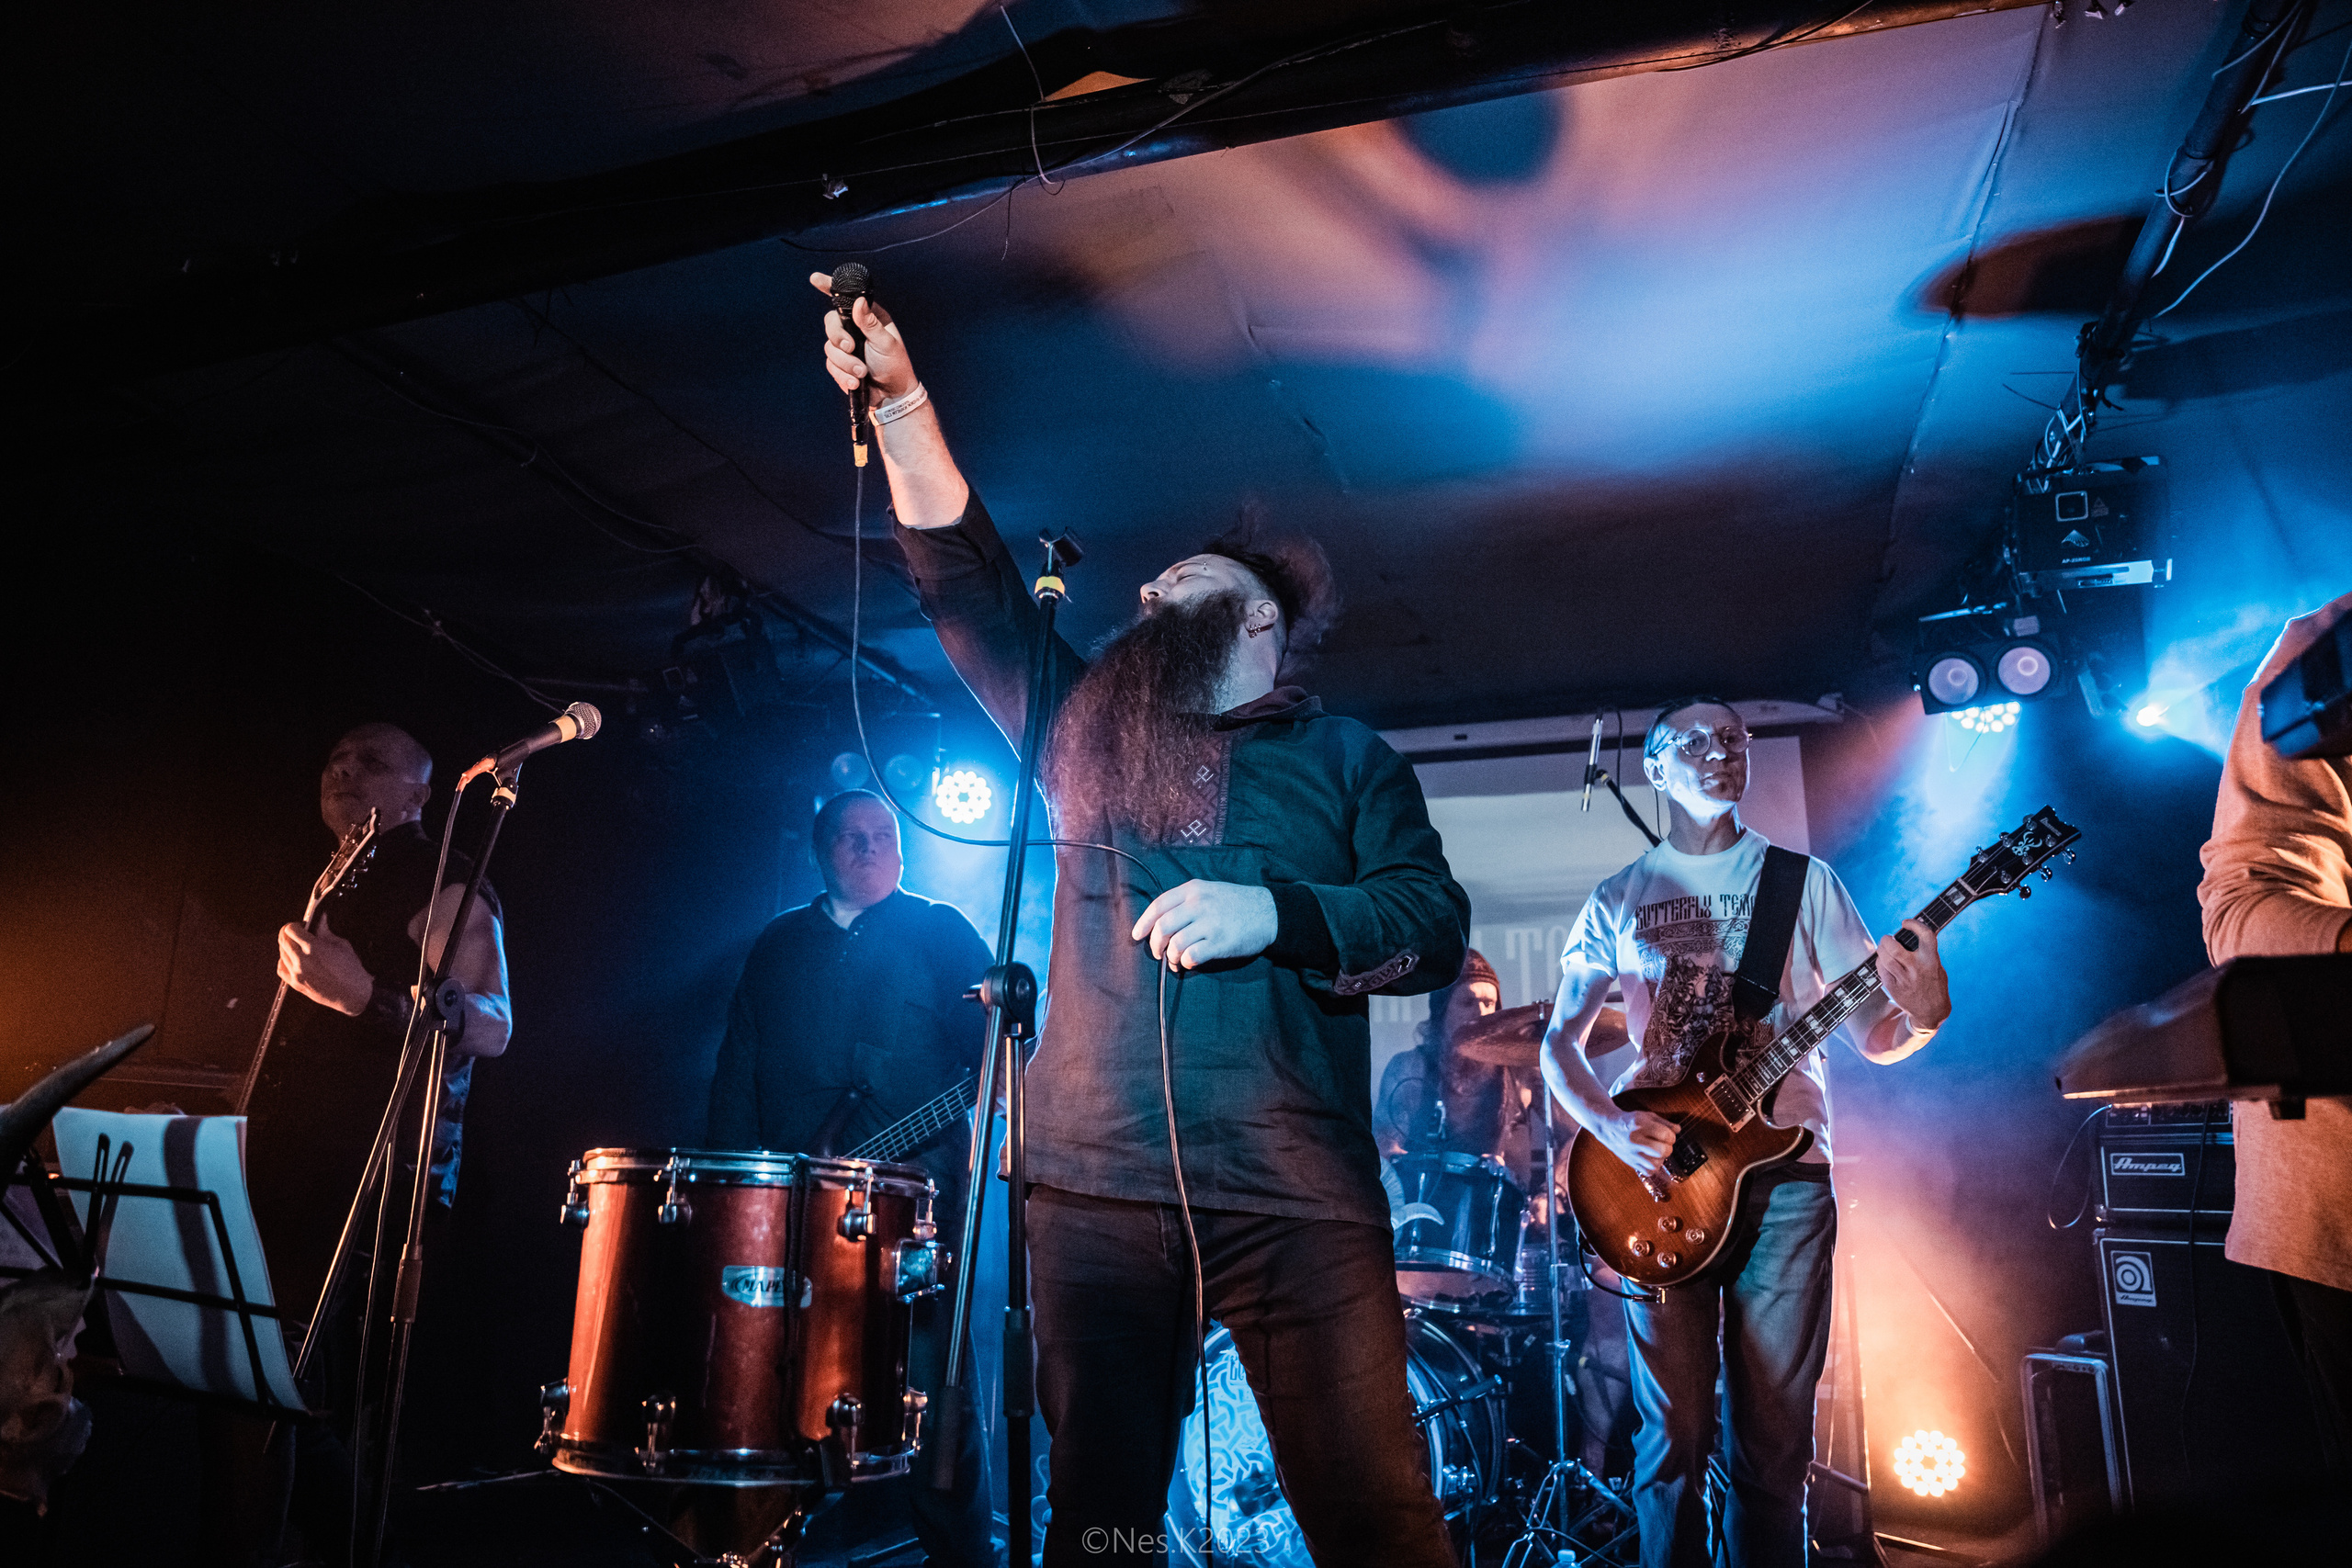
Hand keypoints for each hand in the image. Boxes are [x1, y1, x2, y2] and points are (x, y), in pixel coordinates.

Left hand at [278, 909, 372, 1015]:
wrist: (353, 995)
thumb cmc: (351, 971)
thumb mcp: (341, 945)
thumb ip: (325, 932)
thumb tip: (319, 920)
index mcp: (313, 948)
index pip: (291, 929)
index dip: (295, 925)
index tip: (301, 925)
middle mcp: (302, 960)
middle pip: (283, 939)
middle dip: (288, 933)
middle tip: (297, 932)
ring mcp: (297, 973)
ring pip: (281, 953)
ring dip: (287, 946)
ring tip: (298, 946)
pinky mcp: (296, 984)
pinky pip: (281, 968)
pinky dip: (284, 961)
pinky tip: (292, 959)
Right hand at [811, 273, 916, 400]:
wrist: (892, 395)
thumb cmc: (895, 365)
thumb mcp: (887, 343)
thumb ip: (870, 323)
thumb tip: (859, 301)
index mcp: (868, 318)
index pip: (846, 298)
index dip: (829, 287)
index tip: (815, 279)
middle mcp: (854, 329)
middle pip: (830, 323)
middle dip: (838, 337)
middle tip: (850, 348)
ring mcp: (845, 347)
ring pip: (829, 347)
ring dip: (845, 363)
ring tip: (862, 373)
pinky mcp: (840, 364)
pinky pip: (831, 365)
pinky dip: (843, 375)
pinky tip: (855, 383)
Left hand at [1131, 880, 1277, 969]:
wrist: (1269, 912)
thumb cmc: (1235, 903)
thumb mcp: (1209, 891)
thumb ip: (1185, 902)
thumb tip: (1160, 924)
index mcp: (1193, 890)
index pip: (1158, 905)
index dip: (1144, 923)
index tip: (1137, 935)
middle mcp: (1199, 904)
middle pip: (1163, 927)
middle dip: (1155, 944)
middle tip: (1159, 953)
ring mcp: (1210, 923)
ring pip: (1175, 944)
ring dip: (1171, 957)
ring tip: (1176, 960)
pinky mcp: (1220, 942)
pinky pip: (1191, 956)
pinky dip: (1185, 963)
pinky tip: (1190, 962)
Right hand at [1597, 1108, 1677, 1178]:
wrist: (1609, 1127)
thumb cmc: (1632, 1121)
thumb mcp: (1648, 1116)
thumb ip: (1665, 1123)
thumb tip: (1678, 1130)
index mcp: (1641, 1124)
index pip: (1665, 1135)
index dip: (1671, 1136)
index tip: (1667, 1136)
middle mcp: (1635, 1139)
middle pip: (1662, 1151)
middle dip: (1668, 1148)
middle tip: (1663, 1144)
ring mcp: (1631, 1152)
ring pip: (1656, 1164)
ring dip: (1661, 1159)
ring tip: (1657, 1152)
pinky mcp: (1630, 1162)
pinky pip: (1648, 1171)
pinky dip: (1654, 1167)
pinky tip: (1651, 1159)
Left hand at [1876, 918, 1950, 1031]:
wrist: (1931, 1012)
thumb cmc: (1933, 984)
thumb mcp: (1937, 966)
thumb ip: (1926, 952)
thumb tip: (1909, 934)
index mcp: (1932, 961)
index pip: (1925, 935)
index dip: (1914, 924)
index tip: (1905, 922)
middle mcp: (1917, 969)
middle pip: (1894, 948)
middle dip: (1887, 939)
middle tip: (1887, 938)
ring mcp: (1904, 979)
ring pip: (1885, 958)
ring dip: (1881, 949)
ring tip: (1883, 947)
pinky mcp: (1894, 988)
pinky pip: (1881, 970)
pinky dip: (1880, 962)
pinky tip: (1884, 962)